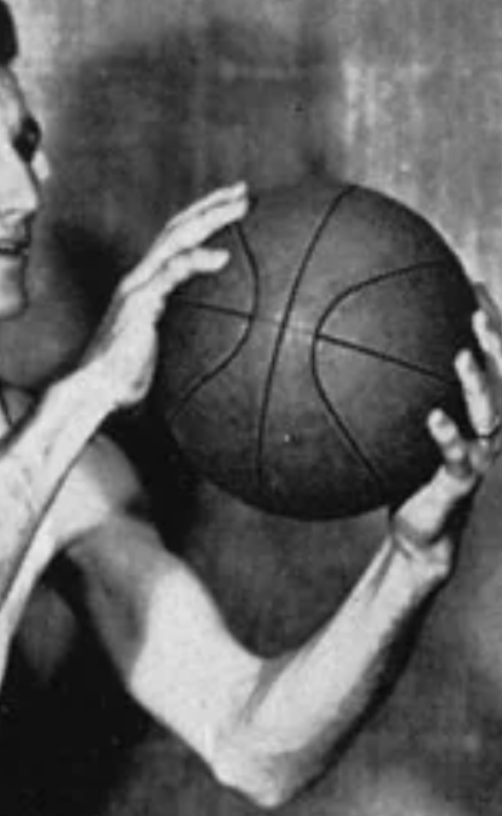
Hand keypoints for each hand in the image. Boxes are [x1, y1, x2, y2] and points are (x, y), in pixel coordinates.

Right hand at [79, 182, 248, 411]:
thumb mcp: (161, 352)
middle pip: (177, 227)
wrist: (96, 390)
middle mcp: (139, 277)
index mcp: (145, 285)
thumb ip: (182, 339)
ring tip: (240, 206)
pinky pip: (170, 272)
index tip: (233, 206)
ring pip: (175, 238)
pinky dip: (196, 260)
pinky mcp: (137, 301)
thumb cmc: (125, 379)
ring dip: (209, 218)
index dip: (201, 218)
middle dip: (211, 205)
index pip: (175, 241)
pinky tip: (222, 258)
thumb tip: (220, 352)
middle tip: (244, 191)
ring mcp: (137, 286)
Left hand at [390, 284, 501, 575]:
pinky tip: (433, 416)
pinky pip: (458, 455)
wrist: (417, 533)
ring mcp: (477, 454)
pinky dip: (448, 434)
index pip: (485, 359)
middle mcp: (482, 427)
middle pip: (499, 376)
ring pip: (490, 411)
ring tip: (461, 355)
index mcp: (470, 411)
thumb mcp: (390, 437)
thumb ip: (376, 404)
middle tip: (475, 311)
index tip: (471, 282)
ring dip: (478, 382)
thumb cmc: (400, 478)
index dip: (486, 321)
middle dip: (492, 342)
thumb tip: (331, 365)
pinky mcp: (462, 481)